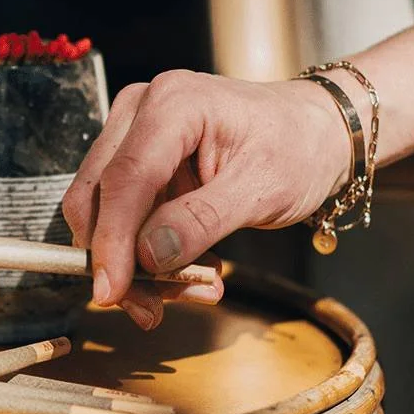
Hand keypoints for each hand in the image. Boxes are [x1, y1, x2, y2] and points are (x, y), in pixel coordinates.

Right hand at [61, 70, 350, 328]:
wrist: (314, 133)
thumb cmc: (297, 148)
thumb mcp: (262, 189)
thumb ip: (202, 221)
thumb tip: (149, 255)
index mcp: (174, 104)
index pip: (125, 178)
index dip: (112, 239)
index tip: (111, 291)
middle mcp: (142, 109)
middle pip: (100, 194)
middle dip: (117, 258)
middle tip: (148, 309)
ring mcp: (134, 132)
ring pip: (105, 210)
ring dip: (136, 261)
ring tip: (190, 290)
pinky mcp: (137, 158)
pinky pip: (124, 214)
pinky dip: (148, 251)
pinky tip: (189, 270)